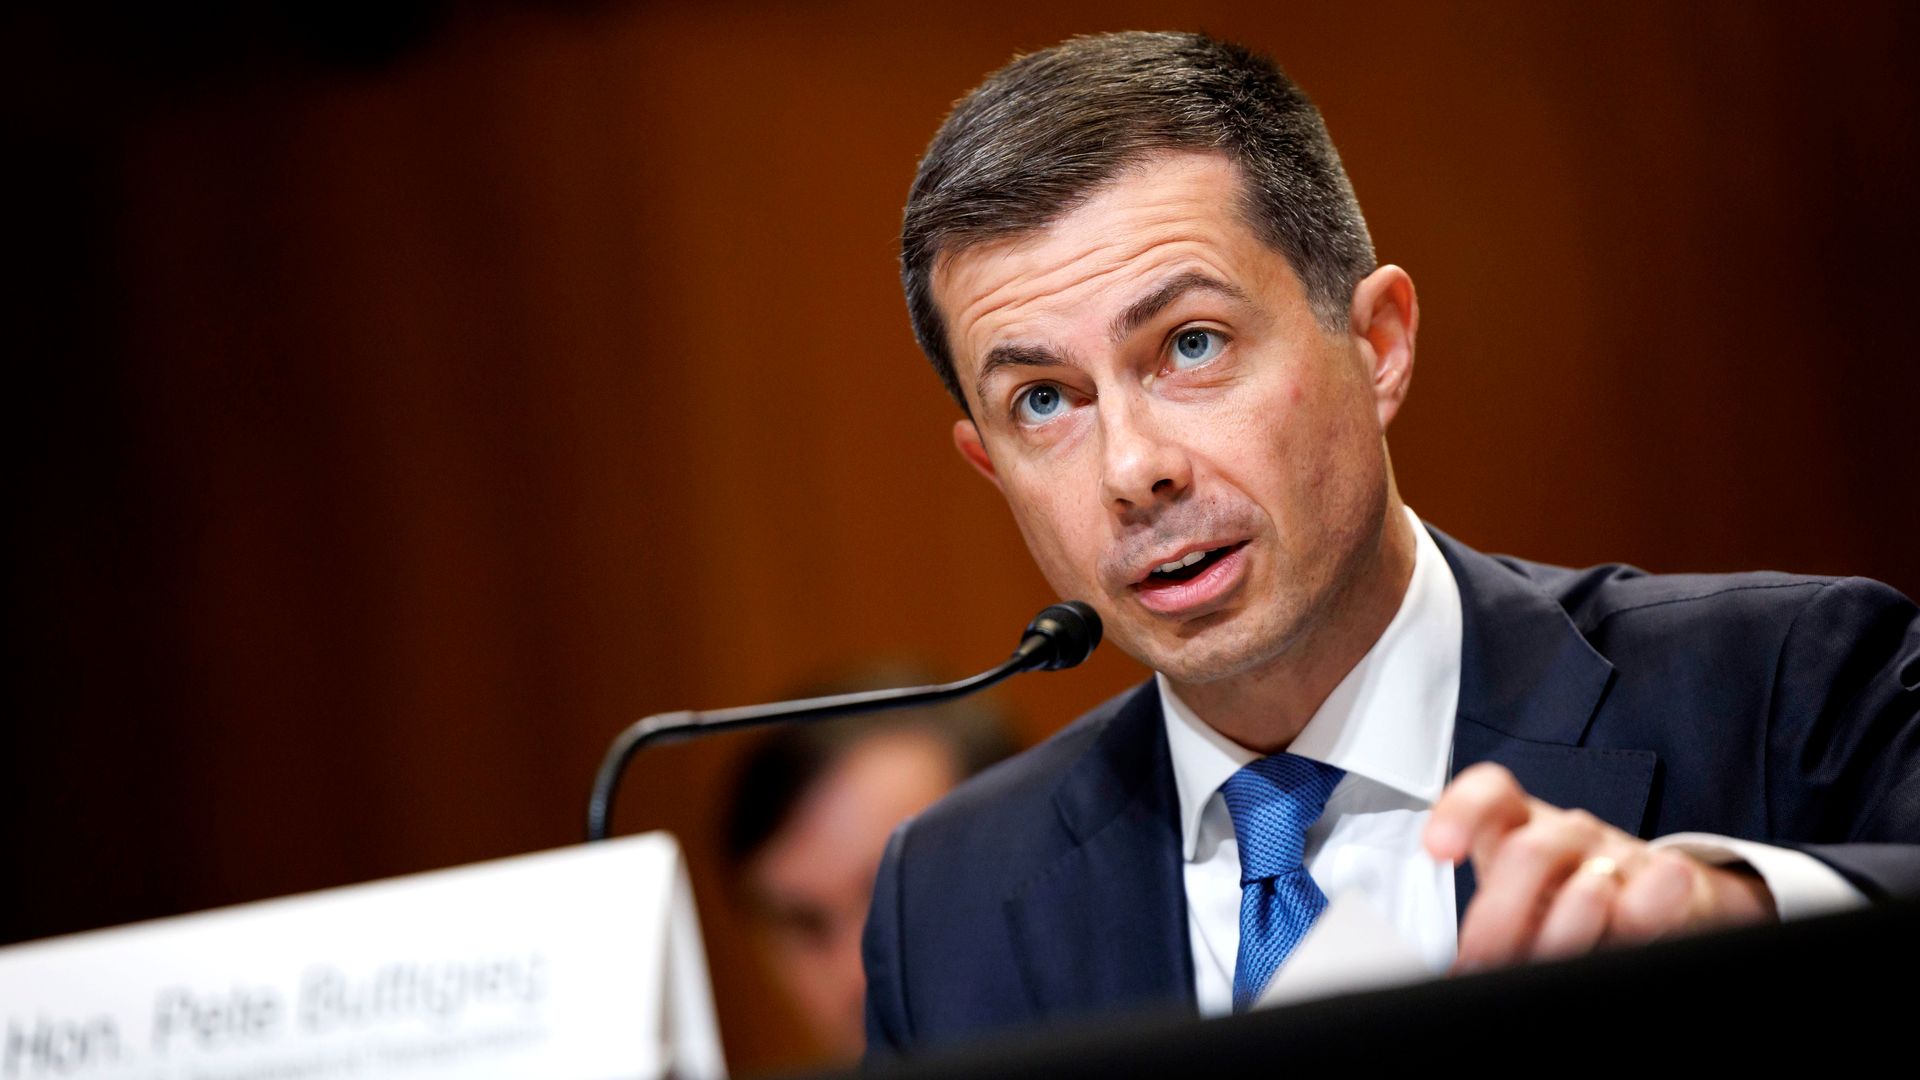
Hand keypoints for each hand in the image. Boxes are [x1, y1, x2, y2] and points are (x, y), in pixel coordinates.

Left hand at [1423, 763, 1776, 970]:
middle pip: (1528, 853)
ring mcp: (1618, 854)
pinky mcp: (1670, 880)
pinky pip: (1664, 884)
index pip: (1490, 795)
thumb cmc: (1562, 898)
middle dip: (1500, 918)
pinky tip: (1631, 926)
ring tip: (1545, 965)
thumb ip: (1487, 923)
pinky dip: (1648, 906)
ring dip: (1562, 931)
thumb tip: (1454, 970)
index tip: (1440, 849)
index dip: (1461, 812)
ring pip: (1588, 883)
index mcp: (1518, 828)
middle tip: (1482, 964)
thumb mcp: (1515, 901)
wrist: (1654, 895)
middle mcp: (1567, 834)